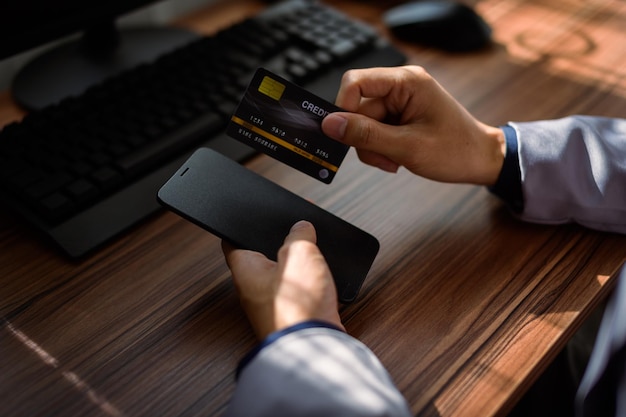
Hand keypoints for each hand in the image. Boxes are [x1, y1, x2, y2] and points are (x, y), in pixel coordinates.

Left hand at [222, 220, 344, 339]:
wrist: (313, 347)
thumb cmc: (297, 305)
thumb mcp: (300, 253)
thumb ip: (299, 234)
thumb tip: (302, 227)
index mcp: (244, 270)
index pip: (232, 240)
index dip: (242, 225)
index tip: (251, 216)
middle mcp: (252, 288)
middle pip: (262, 256)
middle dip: (279, 242)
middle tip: (295, 230)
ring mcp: (271, 303)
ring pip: (282, 274)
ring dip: (297, 263)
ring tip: (313, 253)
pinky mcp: (290, 314)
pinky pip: (296, 291)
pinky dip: (307, 281)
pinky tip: (321, 277)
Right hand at [322, 65, 505, 185]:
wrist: (480, 160)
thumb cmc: (456, 150)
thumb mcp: (407, 147)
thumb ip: (366, 135)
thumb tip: (331, 124)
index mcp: (407, 82)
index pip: (356, 82)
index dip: (343, 107)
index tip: (342, 133)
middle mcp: (401, 86)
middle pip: (358, 108)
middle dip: (364, 138)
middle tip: (383, 158)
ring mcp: (400, 101)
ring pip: (363, 124)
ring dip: (372, 147)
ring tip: (393, 160)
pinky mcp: (399, 116)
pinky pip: (374, 131)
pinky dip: (379, 148)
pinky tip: (396, 158)